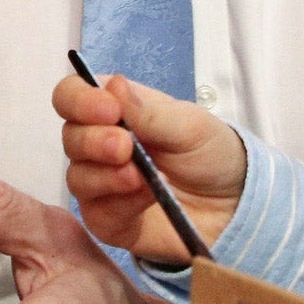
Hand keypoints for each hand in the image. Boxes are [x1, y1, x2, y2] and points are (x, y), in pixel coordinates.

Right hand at [55, 74, 244, 264]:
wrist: (234, 205)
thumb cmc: (210, 154)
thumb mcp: (191, 126)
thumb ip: (151, 112)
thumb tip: (114, 85)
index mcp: (114, 108)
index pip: (72, 95)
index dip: (80, 101)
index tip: (108, 110)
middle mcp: (98, 143)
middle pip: (70, 136)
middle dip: (94, 141)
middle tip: (126, 146)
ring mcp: (100, 183)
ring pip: (77, 177)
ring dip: (108, 176)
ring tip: (142, 176)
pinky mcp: (108, 219)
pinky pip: (98, 212)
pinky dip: (122, 203)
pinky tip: (148, 196)